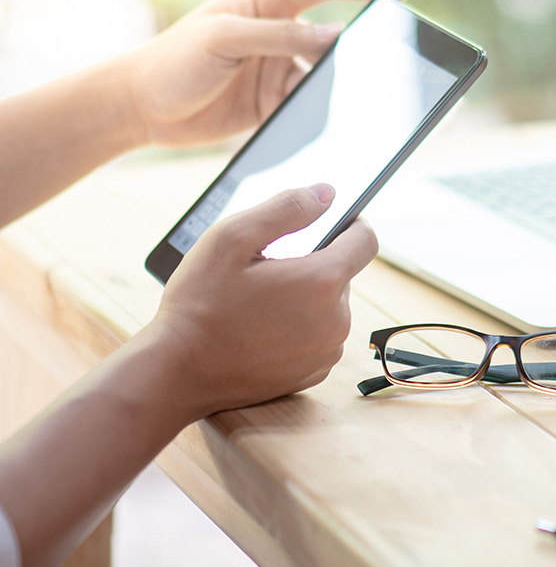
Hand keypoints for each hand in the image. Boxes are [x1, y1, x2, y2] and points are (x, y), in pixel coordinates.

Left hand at [128, 0, 406, 146]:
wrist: (141, 108)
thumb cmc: (172, 61)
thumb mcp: (224, 40)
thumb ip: (280, 36)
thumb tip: (335, 36)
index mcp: (265, 2)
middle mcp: (276, 33)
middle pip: (331, 36)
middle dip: (355, 50)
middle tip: (382, 66)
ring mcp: (274, 69)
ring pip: (320, 77)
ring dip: (331, 90)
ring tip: (341, 105)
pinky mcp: (269, 103)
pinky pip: (303, 106)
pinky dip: (313, 115)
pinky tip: (314, 124)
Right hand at [148, 184, 377, 417]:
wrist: (177, 372)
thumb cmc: (200, 302)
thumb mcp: (232, 237)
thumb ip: (286, 208)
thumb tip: (327, 193)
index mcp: (322, 282)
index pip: (366, 240)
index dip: (352, 224)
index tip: (332, 221)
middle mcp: (336, 320)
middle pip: (342, 274)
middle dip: (313, 263)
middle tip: (268, 269)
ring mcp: (326, 351)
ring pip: (330, 306)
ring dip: (306, 296)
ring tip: (260, 301)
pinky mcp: (313, 373)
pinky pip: (319, 336)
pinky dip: (300, 327)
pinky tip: (262, 328)